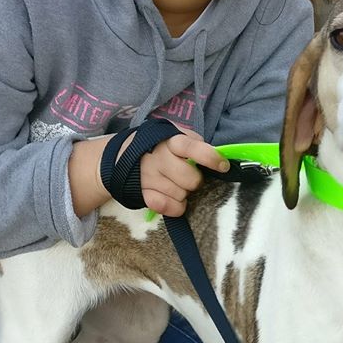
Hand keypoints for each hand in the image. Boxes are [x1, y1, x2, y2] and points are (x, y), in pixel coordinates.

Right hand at [67, 128, 227, 218]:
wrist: (119, 157)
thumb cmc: (156, 146)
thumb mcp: (172, 134)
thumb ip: (192, 141)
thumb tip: (214, 153)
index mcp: (170, 141)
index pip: (193, 148)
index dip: (211, 158)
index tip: (222, 166)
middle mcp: (159, 158)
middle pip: (191, 179)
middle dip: (194, 181)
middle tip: (187, 177)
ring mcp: (149, 177)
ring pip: (181, 195)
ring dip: (183, 193)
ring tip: (173, 184)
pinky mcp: (142, 194)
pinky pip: (168, 208)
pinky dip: (175, 207)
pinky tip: (172, 199)